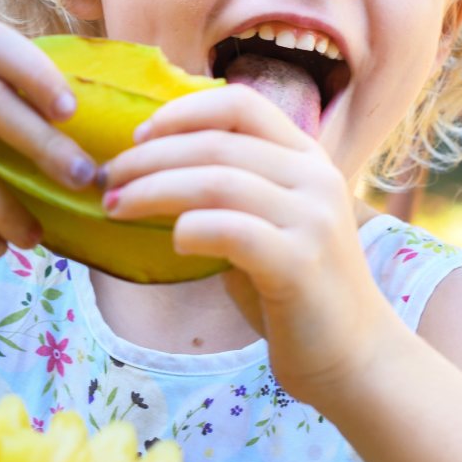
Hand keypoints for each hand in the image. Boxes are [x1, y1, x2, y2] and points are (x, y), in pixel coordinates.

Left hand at [99, 85, 404, 403]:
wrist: (353, 357)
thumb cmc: (293, 291)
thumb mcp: (266, 223)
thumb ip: (228, 190)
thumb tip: (149, 167)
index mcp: (307, 158)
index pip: (240, 104)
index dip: (182, 112)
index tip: (139, 136)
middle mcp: (315, 178)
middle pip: (216, 143)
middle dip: (150, 158)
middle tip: (108, 178)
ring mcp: (312, 219)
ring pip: (216, 182)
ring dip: (154, 190)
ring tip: (116, 205)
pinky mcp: (300, 264)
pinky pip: (230, 230)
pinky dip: (191, 229)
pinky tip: (171, 241)